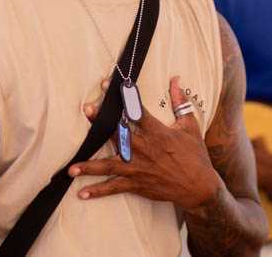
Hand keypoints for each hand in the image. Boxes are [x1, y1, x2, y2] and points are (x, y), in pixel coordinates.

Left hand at [70, 76, 222, 209]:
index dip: (122, 97)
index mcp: (158, 133)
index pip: (136, 111)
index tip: (107, 86)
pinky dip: (98, 191)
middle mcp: (145, 150)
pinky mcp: (138, 184)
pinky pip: (114, 187)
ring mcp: (139, 168)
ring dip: (89, 166)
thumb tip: (176, 79)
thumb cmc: (195, 155)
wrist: (200, 187)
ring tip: (71, 168)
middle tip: (86, 111)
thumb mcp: (190, 126)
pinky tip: (82, 193)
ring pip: (110, 165)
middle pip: (118, 134)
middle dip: (100, 123)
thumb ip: (180, 102)